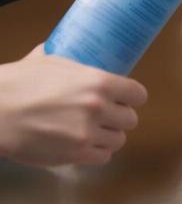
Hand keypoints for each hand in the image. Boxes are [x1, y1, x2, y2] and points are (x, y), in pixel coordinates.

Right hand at [0, 45, 146, 166]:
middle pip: (130, 119)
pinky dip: (96, 152)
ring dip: (109, 135)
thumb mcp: (53, 60)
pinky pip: (102, 157)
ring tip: (95, 130)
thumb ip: (75, 60)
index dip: (132, 97)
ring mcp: (87, 133)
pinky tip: (85, 144)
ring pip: (118, 140)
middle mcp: (99, 108)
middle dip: (120, 117)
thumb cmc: (22, 82)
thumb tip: (76, 47)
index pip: (138, 94)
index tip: (126, 98)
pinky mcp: (74, 155)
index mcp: (100, 82)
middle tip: (107, 115)